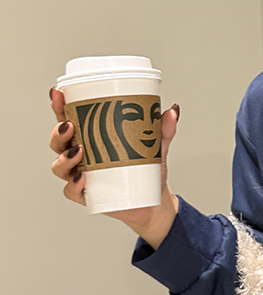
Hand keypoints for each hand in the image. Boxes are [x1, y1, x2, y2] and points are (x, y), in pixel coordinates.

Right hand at [48, 85, 179, 235]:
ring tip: (79, 152)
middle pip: (59, 142)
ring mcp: (81, 175)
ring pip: (60, 166)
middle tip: (70, 126)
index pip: (69, 119)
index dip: (60, 106)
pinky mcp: (86, 195)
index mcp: (90, 138)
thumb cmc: (147, 169)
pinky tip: (82, 178)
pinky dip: (73, 184)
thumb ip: (163, 130)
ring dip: (64, 158)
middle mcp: (81, 156)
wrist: (152, 200)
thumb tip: (172, 111)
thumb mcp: (156, 147)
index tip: (59, 94)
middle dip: (59, 133)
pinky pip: (72, 191)